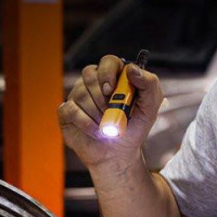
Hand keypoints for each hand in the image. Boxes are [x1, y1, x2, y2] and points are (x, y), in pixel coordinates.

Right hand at [57, 54, 164, 168]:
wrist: (120, 154)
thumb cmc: (135, 128)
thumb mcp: (151, 107)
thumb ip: (148, 84)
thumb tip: (131, 69)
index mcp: (115, 77)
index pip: (108, 61)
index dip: (108, 73)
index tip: (111, 90)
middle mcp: (94, 83)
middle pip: (89, 74)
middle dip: (101, 96)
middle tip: (111, 111)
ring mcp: (78, 95)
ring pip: (80, 93)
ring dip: (96, 113)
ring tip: (107, 126)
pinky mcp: (66, 111)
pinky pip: (69, 109)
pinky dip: (85, 122)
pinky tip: (96, 131)